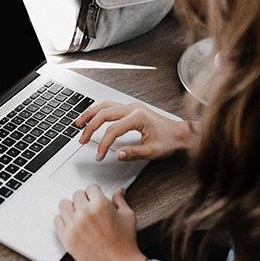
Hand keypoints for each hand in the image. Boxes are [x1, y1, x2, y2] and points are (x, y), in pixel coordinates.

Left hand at [55, 185, 146, 260]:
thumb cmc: (125, 243)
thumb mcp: (127, 216)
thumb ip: (120, 200)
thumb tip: (119, 191)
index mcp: (100, 204)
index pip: (91, 188)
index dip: (95, 193)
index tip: (96, 198)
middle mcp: (85, 213)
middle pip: (77, 195)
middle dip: (84, 200)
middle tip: (89, 208)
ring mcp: (74, 225)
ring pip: (64, 204)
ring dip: (71, 208)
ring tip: (78, 215)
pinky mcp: (66, 237)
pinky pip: (57, 220)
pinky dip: (63, 220)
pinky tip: (72, 224)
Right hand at [76, 101, 194, 160]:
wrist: (181, 132)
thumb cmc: (170, 140)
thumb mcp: (153, 151)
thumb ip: (133, 153)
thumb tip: (117, 154)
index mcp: (138, 117)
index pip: (113, 130)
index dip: (103, 144)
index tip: (99, 155)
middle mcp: (133, 108)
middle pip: (104, 114)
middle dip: (90, 127)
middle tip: (82, 140)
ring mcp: (131, 106)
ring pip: (104, 105)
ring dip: (90, 114)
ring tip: (79, 123)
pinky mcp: (131, 108)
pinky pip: (110, 105)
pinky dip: (98, 111)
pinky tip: (92, 116)